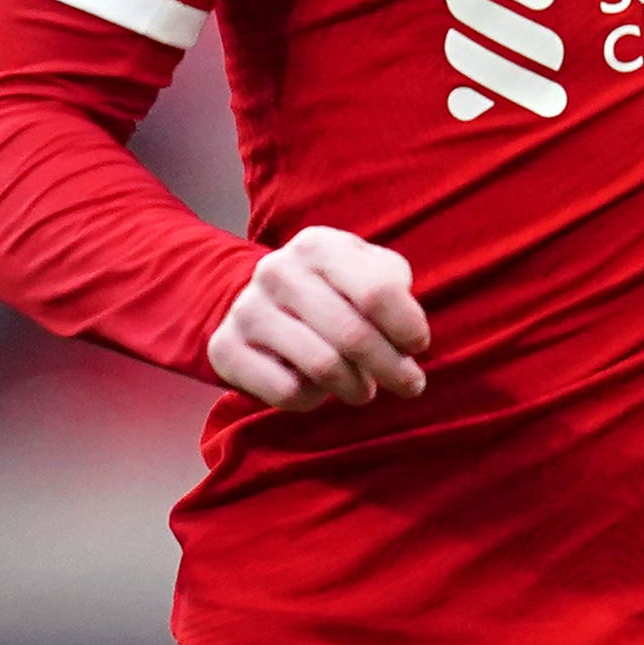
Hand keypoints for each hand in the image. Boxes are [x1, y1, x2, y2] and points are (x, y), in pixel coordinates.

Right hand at [208, 224, 428, 410]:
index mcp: (317, 245)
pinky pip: (287, 392)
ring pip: (323, 367)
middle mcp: (277, 271)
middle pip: (353, 335)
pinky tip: (317, 388)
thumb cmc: (331, 291)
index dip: (407, 327)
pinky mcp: (226, 350)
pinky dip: (313, 399)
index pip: (377, 291)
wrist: (258, 304)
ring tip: (364, 389)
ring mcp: (247, 310)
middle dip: (392, 368)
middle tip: (410, 385)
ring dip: (357, 388)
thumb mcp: (363, 270)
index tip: (418, 346)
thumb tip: (405, 331)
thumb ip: (391, 286)